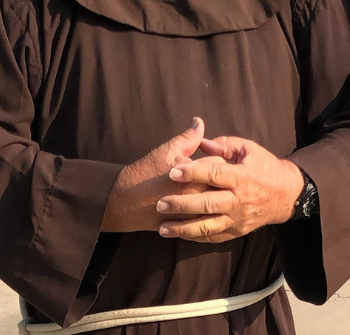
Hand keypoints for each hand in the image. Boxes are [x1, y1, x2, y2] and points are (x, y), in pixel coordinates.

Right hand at [101, 117, 224, 232]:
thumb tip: (199, 122)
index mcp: (196, 176)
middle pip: (224, 185)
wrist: (124, 203)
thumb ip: (188, 138)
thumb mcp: (166, 151)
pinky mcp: (189, 226)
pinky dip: (210, 213)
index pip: (221, 164)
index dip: (218, 157)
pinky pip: (209, 221)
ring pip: (219, 205)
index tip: (212, 155)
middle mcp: (199, 196)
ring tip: (208, 189)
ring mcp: (195, 214)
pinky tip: (205, 207)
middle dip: (221, 179)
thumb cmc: (145, 174)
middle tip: (213, 173)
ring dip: (217, 197)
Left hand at [155, 136, 303, 242]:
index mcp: (241, 177)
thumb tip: (200, 140)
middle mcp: (238, 200)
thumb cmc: (264, 167)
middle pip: (206, 204)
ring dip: (183, 228)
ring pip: (207, 226)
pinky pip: (214, 237)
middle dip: (181, 204)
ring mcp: (237, 219)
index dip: (192, 172)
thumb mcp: (249, 149)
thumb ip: (224, 144)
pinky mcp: (237, 231)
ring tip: (162, 228)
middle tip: (160, 203)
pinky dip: (195, 237)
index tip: (172, 171)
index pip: (213, 174)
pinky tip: (179, 235)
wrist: (286, 195)